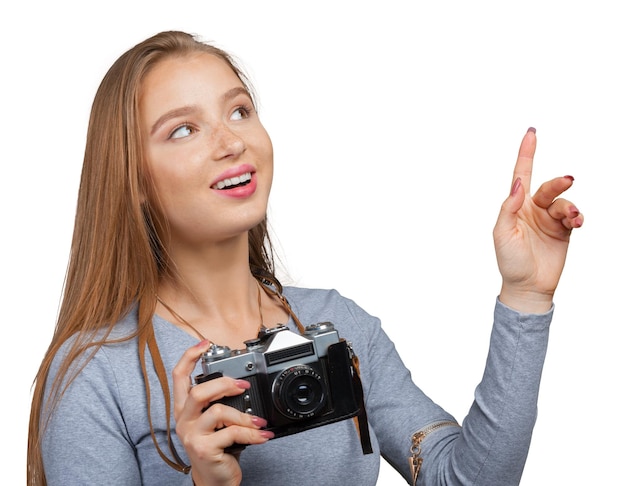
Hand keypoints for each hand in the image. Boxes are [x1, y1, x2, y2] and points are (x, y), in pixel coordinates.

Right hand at [173, 341, 273, 485]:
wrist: (214, 481)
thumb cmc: (216, 447)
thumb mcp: (214, 422)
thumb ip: (218, 403)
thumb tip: (239, 383)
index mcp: (183, 409)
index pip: (178, 376)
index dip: (190, 357)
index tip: (205, 344)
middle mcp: (183, 420)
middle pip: (198, 391)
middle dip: (224, 384)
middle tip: (243, 386)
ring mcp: (192, 436)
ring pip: (218, 412)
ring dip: (244, 416)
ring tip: (258, 422)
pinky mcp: (204, 449)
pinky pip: (232, 433)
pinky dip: (252, 433)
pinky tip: (262, 436)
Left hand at [493, 128, 583, 312]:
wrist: (527, 286)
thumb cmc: (509, 261)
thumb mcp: (502, 233)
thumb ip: (508, 207)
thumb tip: (517, 183)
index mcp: (515, 206)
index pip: (521, 174)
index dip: (526, 153)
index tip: (531, 132)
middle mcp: (532, 209)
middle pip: (548, 187)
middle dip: (559, 182)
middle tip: (569, 180)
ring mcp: (549, 219)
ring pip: (563, 201)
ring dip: (570, 206)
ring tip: (572, 217)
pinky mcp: (563, 231)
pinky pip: (574, 215)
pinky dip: (577, 215)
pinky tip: (577, 221)